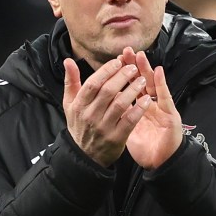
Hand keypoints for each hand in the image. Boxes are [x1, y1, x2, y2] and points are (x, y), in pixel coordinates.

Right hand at [62, 50, 145, 166]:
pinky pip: (129, 120)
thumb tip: (68, 60)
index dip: (107, 70)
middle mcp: (90, 116)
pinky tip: (146, 100)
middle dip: (122, 76)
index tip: (118, 62)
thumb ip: (70, 82)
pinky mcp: (116, 138)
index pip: (93, 83)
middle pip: (108, 91)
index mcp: (79, 105)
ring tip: (142, 80)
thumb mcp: (69, 104)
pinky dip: (139, 109)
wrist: (84, 155)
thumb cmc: (79, 124)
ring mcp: (103, 127)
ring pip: (120, 104)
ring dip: (133, 90)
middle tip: (133, 68)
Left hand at [125, 59, 184, 169]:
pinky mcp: (170, 115)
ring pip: (154, 84)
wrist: (160, 163)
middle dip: (133, 66)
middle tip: (127, 51)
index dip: (123, 73)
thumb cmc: (145, 147)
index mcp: (140, 107)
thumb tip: (104, 102)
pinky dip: (162, 83)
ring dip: (147, 68)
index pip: (131, 86)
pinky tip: (158, 71)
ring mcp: (161, 108)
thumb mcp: (126, 129)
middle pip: (142, 80)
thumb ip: (118, 114)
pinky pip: (165, 97)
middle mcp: (151, 105)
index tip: (116, 60)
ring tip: (140, 55)